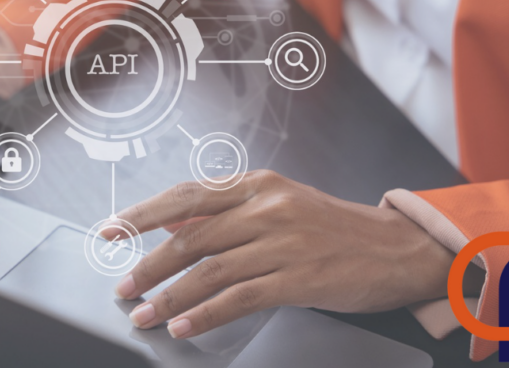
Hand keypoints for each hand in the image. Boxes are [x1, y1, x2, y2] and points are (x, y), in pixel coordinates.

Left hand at [108, 170, 453, 339]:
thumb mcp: (278, 203)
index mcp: (258, 184)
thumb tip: (171, 224)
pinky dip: (205, 314)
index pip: (186, 196)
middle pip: (192, 237)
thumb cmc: (333, 227)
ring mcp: (284, 242)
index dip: (143, 214)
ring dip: (169, 297)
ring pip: (210, 271)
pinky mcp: (300, 278)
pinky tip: (183, 325)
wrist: (397, 248)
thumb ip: (225, 212)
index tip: (111, 230)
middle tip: (123, 286)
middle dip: (148, 266)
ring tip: (143, 314)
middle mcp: (268, 207)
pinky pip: (240, 298)